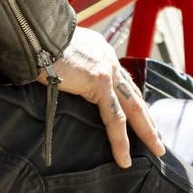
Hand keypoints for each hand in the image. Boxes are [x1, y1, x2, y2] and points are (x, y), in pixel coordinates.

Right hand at [45, 26, 165, 168]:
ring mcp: (107, 70)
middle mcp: (108, 59)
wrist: (33, 34)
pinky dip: (120, 140)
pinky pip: (114, 118)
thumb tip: (58, 78)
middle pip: (134, 94)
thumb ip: (68, 67)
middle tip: (159, 138)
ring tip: (156, 150)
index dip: (131, 98)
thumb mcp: (58, 54)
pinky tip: (123, 159)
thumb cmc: (36, 44)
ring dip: (146, 131)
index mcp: (100, 52)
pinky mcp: (99, 82)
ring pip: (133, 107)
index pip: (121, 80)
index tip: (140, 115)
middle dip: (148, 118)